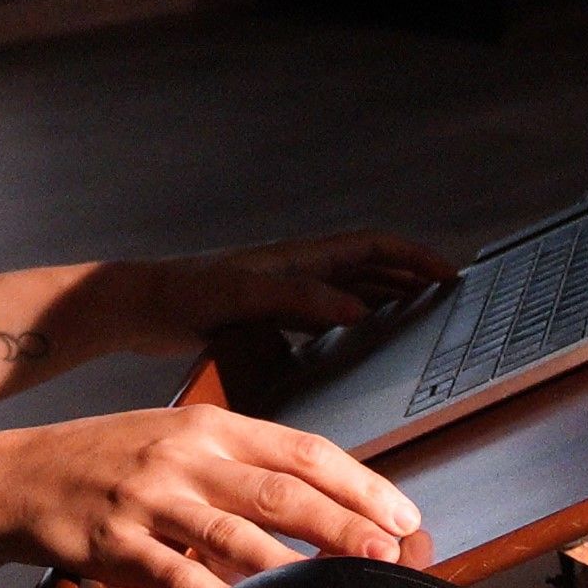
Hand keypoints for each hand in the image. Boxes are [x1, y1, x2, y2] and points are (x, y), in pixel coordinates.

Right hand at [0, 407, 425, 587]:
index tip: (401, 513)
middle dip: (344, 525)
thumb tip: (319, 502)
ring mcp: (150, 499)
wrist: (17, 475)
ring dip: (296, 566)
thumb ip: (239, 463)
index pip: (301, 448)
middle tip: (390, 554)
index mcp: (209, 425)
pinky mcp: (118, 543)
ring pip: (236, 535)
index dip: (359, 482)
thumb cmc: (105, 460)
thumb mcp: (174, 437)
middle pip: (280, 491)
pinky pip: (178, 576)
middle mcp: (184, 455)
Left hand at [126, 229, 455, 358]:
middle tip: (447, 298)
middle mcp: (295, 270)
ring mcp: (281, 292)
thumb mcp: (245, 296)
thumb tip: (358, 311)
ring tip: (417, 316)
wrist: (138, 308)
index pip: (371, 247)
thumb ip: (299, 300)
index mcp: (298, 258)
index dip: (413, 257)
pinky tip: (358, 340)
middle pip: (367, 267)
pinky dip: (351, 320)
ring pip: (348, 289)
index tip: (449, 273)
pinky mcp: (266, 315)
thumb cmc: (184, 295)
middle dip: (409, 278)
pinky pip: (323, 314)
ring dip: (385, 297)